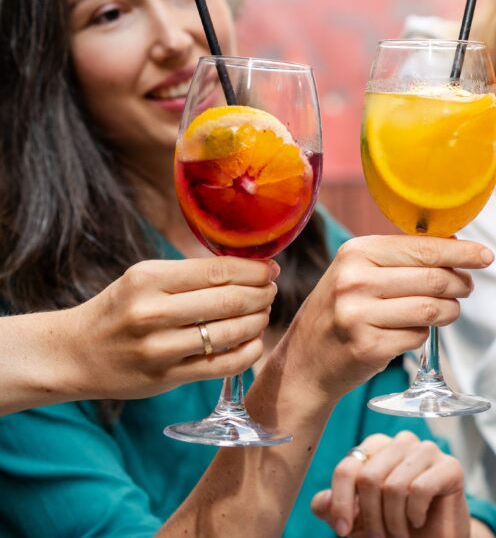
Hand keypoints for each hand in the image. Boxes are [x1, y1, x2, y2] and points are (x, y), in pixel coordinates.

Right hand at [71, 257, 277, 399]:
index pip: (219, 270)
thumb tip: (251, 268)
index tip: (271, 269)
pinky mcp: (166, 378)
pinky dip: (249, 351)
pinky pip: (224, 365)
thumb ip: (191, 275)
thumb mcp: (144, 279)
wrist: (74, 354)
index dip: (255, 270)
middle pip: (231, 301)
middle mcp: (153, 312)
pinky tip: (254, 341)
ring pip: (232, 332)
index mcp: (149, 279)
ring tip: (263, 313)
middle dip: (262, 294)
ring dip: (259, 321)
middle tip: (270, 291)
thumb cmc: (120, 309)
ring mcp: (159, 349)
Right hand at [288, 235, 492, 398]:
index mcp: (356, 252)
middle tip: (466, 288)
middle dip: (461, 284)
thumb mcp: (359, 273)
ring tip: (447, 311)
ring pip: (432, 309)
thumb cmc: (341, 311)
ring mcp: (359, 315)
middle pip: (434, 279)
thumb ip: (402, 259)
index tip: (485, 256)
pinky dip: (424, 334)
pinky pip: (418, 337)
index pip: (423, 248)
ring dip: (450, 312)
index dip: (461, 252)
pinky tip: (412, 331)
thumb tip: (456, 246)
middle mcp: (355, 280)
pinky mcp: (368, 346)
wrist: (305, 361)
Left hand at [311, 431, 469, 537]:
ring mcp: (427, 450)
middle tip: (381, 535)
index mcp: (376, 447)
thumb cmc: (393, 525)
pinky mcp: (450, 466)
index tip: (342, 531)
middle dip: (371, 516)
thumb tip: (323, 501)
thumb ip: (332, 507)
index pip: (347, 467)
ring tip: (400, 531)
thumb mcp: (355, 520)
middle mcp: (401, 442)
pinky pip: (420, 490)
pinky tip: (418, 520)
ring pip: (394, 485)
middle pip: (369, 477)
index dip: (341, 503)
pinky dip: (414, 514)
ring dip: (393, 520)